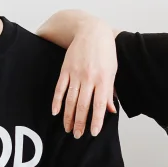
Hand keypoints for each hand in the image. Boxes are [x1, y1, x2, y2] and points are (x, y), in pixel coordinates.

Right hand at [52, 21, 117, 138]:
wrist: (92, 30)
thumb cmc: (105, 51)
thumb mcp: (112, 71)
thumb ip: (109, 91)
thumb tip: (110, 111)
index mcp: (103, 79)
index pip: (99, 105)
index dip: (96, 121)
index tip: (93, 133)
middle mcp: (89, 78)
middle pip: (82, 105)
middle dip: (80, 123)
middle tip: (77, 135)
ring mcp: (75, 74)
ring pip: (70, 100)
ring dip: (68, 116)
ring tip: (67, 128)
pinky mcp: (65, 69)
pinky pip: (60, 88)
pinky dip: (57, 101)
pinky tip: (55, 112)